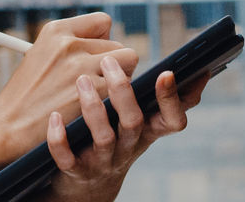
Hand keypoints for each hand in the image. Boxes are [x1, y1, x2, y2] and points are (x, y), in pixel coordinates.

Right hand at [0, 13, 138, 154]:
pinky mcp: (95, 92)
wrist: (9, 126)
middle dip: (114, 65)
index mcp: (55, 30)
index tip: (94, 58)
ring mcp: (82, 66)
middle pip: (118, 45)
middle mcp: (69, 43)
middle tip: (97, 84)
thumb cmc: (26, 95)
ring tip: (100, 96)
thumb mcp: (40, 55)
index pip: (102, 22)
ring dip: (120, 82)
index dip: (103, 41)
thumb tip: (106, 45)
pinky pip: (125, 89)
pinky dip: (116, 101)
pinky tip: (98, 110)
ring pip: (128, 64)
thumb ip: (71, 46)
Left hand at [40, 56, 209, 201]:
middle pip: (134, 121)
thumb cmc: (114, 136)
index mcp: (147, 131)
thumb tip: (189, 67)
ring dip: (93, 108)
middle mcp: (128, 147)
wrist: (87, 183)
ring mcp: (103, 161)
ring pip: (104, 137)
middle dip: (123, 92)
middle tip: (107, 61)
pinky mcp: (77, 171)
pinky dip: (61, 139)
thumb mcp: (139, 120)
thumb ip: (155, 95)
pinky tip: (54, 117)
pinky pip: (68, 159)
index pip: (172, 119)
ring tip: (81, 79)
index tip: (166, 72)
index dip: (171, 99)